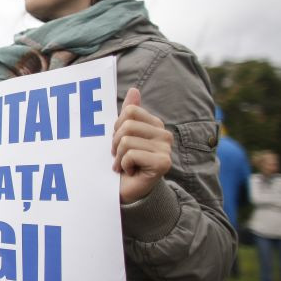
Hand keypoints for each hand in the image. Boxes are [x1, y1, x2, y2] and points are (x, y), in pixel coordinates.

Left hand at [112, 88, 172, 203]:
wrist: (127, 190)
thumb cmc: (123, 161)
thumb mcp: (122, 134)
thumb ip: (129, 112)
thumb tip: (134, 90)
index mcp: (155, 125)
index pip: (129, 111)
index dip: (116, 127)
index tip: (119, 141)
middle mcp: (164, 135)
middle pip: (126, 125)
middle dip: (115, 142)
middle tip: (119, 155)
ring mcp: (165, 149)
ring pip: (127, 140)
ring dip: (119, 156)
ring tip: (124, 164)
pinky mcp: (163, 163)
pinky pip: (131, 154)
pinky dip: (123, 165)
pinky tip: (130, 172)